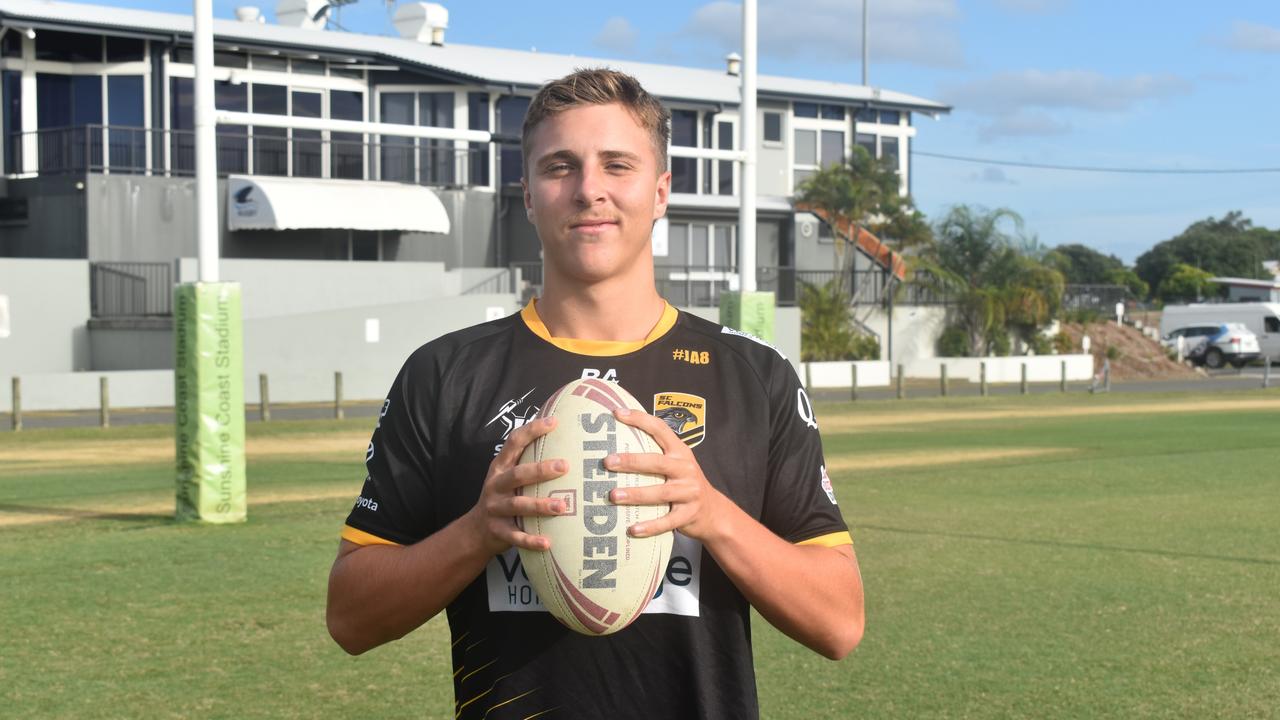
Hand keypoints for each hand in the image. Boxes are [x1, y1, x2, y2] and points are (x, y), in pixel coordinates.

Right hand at [467, 416, 568, 554]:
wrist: (475, 531)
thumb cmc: (503, 497)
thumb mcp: (507, 476)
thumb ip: (527, 461)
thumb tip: (564, 438)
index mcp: (500, 467)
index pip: (514, 442)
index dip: (532, 430)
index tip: (554, 422)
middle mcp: (495, 485)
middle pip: (517, 475)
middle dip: (540, 470)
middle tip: (564, 466)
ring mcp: (495, 509)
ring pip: (518, 506)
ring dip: (540, 505)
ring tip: (562, 506)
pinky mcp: (498, 531)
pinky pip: (516, 536)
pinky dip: (531, 540)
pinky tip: (547, 542)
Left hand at [604, 408, 729, 542]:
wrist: (713, 511)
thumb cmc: (684, 483)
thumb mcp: (676, 464)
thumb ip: (654, 453)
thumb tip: (614, 444)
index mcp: (680, 451)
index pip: (660, 429)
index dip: (639, 419)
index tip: (617, 413)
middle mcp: (686, 469)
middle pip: (656, 462)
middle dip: (631, 461)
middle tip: (607, 462)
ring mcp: (689, 492)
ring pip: (660, 493)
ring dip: (636, 494)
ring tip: (613, 496)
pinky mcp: (689, 515)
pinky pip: (667, 522)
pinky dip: (650, 526)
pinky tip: (632, 529)